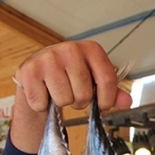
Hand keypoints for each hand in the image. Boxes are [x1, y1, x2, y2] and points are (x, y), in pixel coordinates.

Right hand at [10, 41, 132, 152]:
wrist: (39, 75)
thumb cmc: (70, 77)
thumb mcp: (95, 81)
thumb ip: (112, 92)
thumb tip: (127, 102)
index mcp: (91, 49)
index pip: (107, 80)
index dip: (106, 100)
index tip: (102, 105)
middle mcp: (69, 48)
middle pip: (84, 93)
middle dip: (80, 102)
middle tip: (74, 95)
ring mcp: (47, 58)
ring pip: (64, 99)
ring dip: (62, 103)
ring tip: (59, 92)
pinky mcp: (28, 71)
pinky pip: (42, 103)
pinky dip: (43, 105)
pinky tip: (43, 93)